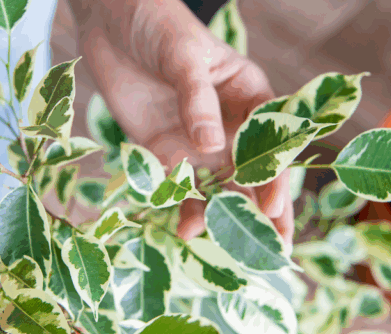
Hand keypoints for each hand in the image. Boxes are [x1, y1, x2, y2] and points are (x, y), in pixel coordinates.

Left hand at [72, 0, 293, 241]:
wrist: (112, 23)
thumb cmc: (160, 26)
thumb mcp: (183, 55)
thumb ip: (197, 99)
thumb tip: (211, 146)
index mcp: (249, 96)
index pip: (271, 140)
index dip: (276, 174)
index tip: (275, 205)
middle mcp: (229, 125)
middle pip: (253, 173)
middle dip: (266, 211)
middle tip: (278, 251)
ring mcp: (197, 142)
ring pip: (219, 188)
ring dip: (227, 218)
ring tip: (235, 252)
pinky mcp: (165, 152)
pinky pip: (178, 186)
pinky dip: (184, 208)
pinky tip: (187, 230)